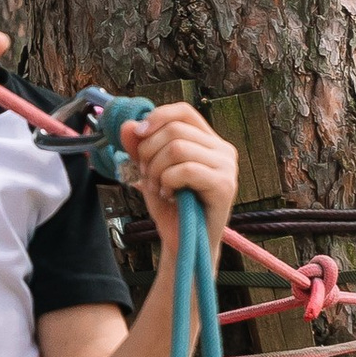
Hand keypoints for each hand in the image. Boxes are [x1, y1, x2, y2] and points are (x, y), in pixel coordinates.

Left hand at [123, 101, 238, 255]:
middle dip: (149, 151)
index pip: (183, 111)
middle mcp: (222, 149)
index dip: (157, 117)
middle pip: (175, 129)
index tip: (138, 136)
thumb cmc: (170, 208)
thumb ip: (139, 147)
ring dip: (156, 169)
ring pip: (177, 147)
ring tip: (158, 188)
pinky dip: (168, 182)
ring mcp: (227, 167)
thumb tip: (128, 125)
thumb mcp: (149, 172)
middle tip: (146, 175)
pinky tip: (169, 196)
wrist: (184, 245)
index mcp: (208, 141)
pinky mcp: (225, 186)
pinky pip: (186, 170)